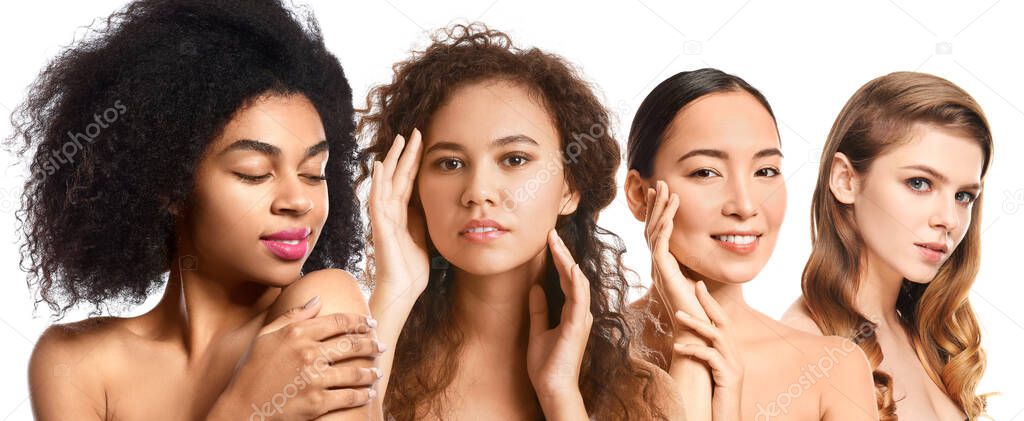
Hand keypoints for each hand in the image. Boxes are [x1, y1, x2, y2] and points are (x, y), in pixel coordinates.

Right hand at [210, 298, 384, 419]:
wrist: (242, 408)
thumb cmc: (251, 371)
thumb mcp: (266, 337)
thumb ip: (293, 316)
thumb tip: (317, 298)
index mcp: (298, 334)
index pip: (339, 322)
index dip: (360, 322)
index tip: (371, 323)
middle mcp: (309, 354)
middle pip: (352, 345)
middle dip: (372, 344)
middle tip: (380, 346)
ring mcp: (315, 379)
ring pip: (355, 372)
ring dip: (371, 372)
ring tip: (377, 372)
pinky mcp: (317, 403)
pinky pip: (349, 396)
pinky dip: (362, 395)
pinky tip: (368, 393)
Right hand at [369, 129, 429, 299]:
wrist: (404, 289)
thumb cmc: (412, 268)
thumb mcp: (424, 236)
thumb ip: (423, 218)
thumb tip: (431, 199)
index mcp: (403, 214)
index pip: (409, 182)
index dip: (415, 162)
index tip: (423, 143)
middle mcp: (391, 212)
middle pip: (399, 177)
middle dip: (407, 154)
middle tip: (414, 132)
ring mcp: (384, 218)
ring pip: (388, 182)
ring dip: (394, 161)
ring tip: (400, 140)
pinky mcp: (380, 226)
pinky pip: (378, 200)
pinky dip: (379, 183)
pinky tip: (381, 166)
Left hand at [526, 229, 591, 418]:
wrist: (552, 389)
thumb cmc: (547, 366)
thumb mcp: (538, 331)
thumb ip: (539, 309)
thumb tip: (535, 287)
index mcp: (572, 313)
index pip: (567, 280)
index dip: (559, 259)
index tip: (549, 241)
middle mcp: (580, 313)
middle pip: (573, 276)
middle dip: (562, 253)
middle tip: (550, 233)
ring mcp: (581, 318)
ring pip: (577, 282)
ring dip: (567, 261)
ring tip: (555, 242)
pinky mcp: (577, 326)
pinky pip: (579, 298)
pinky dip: (576, 280)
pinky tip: (570, 266)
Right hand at [644, 180, 708, 325]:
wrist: (696, 333)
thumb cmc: (701, 313)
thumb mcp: (698, 285)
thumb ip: (695, 273)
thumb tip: (702, 264)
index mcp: (664, 267)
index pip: (658, 234)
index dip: (659, 213)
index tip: (663, 194)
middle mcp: (658, 266)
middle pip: (651, 228)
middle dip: (655, 204)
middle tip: (658, 182)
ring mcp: (658, 269)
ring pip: (654, 232)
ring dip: (660, 209)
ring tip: (665, 189)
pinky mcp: (663, 273)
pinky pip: (661, 244)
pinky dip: (665, 226)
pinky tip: (671, 213)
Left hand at [673, 281, 743, 420]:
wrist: (727, 420)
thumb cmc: (716, 400)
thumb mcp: (709, 374)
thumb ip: (703, 357)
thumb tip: (684, 342)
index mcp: (730, 353)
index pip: (722, 322)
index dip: (711, 304)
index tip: (699, 286)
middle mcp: (735, 356)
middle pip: (724, 321)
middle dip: (709, 303)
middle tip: (695, 285)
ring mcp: (734, 366)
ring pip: (717, 335)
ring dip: (696, 323)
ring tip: (678, 315)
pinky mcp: (729, 377)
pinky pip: (710, 356)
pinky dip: (694, 349)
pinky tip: (678, 347)